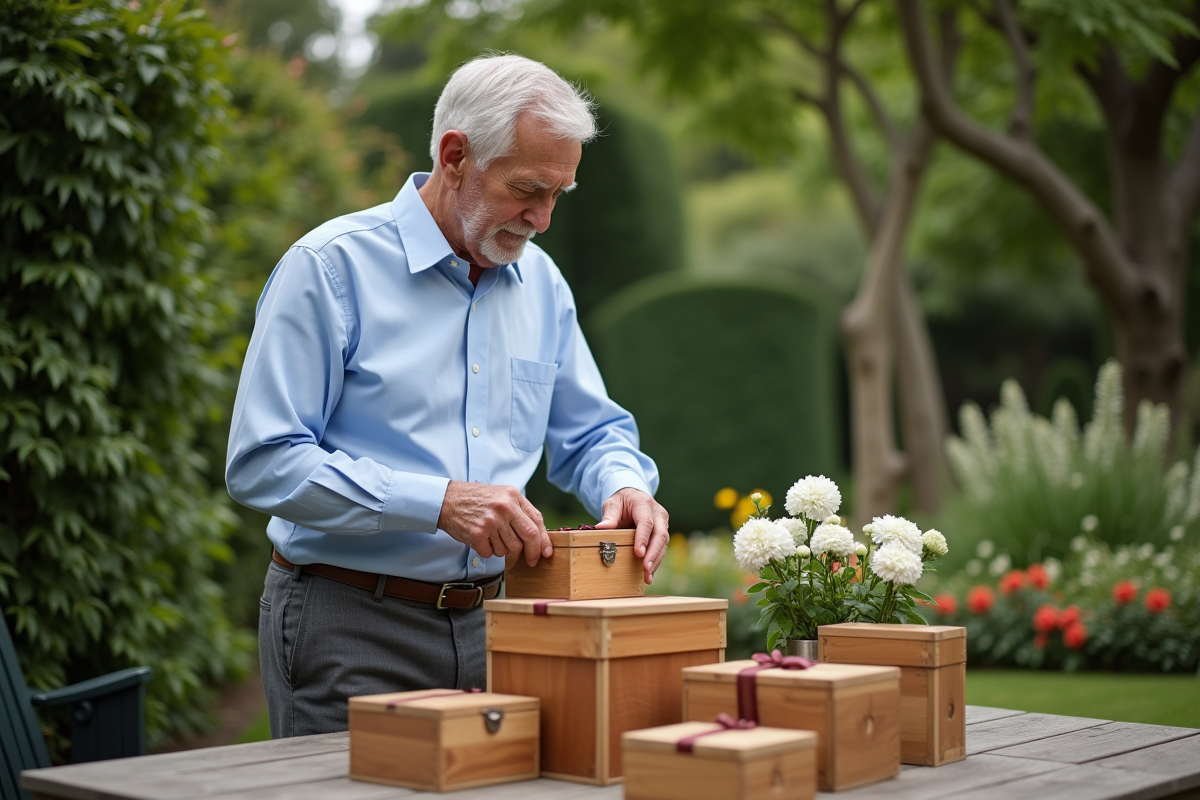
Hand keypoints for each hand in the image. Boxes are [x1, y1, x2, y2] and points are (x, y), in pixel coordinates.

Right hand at [437, 481, 551, 566]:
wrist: (447, 500)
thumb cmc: (477, 500)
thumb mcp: (502, 496)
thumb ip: (521, 511)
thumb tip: (538, 535)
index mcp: (513, 497)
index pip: (536, 522)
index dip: (543, 541)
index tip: (546, 553)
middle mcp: (504, 508)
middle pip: (528, 538)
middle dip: (532, 553)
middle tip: (531, 561)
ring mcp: (491, 522)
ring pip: (509, 549)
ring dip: (502, 549)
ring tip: (492, 536)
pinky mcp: (478, 535)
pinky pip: (491, 553)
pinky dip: (487, 551)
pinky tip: (481, 539)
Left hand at [595, 488, 668, 583]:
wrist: (633, 498)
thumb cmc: (621, 502)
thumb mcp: (612, 504)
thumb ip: (609, 516)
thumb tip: (600, 528)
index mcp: (644, 504)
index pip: (646, 522)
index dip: (643, 538)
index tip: (638, 553)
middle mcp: (658, 514)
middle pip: (660, 535)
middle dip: (653, 554)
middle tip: (646, 569)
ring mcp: (663, 524)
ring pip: (663, 544)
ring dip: (656, 561)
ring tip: (647, 577)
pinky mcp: (662, 533)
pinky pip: (661, 549)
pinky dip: (655, 562)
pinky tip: (649, 575)